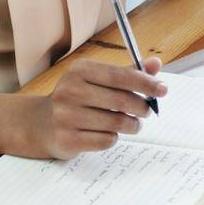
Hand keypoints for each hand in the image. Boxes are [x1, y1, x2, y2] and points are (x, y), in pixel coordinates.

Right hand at [22, 56, 167, 159]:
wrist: (40, 124)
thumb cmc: (77, 98)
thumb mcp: (97, 79)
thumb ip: (127, 72)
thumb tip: (156, 64)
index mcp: (79, 70)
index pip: (120, 76)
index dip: (145, 83)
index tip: (163, 89)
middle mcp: (69, 91)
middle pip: (121, 100)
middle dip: (141, 106)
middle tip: (147, 110)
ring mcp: (65, 117)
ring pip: (116, 122)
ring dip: (132, 125)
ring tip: (133, 124)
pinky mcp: (66, 140)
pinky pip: (106, 140)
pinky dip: (114, 137)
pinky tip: (110, 132)